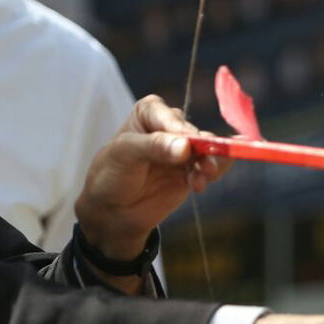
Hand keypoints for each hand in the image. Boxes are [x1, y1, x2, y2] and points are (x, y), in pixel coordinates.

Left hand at [75, 96, 229, 260]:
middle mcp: (170, 127)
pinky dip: (212, 174)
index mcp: (150, 112)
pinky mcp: (192, 170)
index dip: (180, 131)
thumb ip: (155, 147)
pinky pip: (212, 167)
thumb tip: (185, 146)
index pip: (170, 117)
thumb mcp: (125, 154)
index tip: (186, 147)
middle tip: (204, 166)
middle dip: (201, 150)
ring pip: (208, 150)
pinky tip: (201, 184)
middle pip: (194, 134)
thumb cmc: (111, 173)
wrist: (112, 210)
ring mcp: (183, 149)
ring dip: (209, 164)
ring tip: (200, 180)